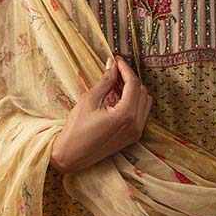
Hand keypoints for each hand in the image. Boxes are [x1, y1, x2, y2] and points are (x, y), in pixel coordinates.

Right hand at [50, 57, 152, 174]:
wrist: (71, 156)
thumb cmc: (76, 128)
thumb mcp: (89, 100)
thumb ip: (105, 81)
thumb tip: (112, 64)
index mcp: (126, 115)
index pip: (133, 84)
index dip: (126, 69)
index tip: (117, 59)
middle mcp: (136, 124)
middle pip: (142, 91)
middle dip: (130, 78)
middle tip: (115, 69)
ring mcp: (136, 132)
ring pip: (145, 102)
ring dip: (134, 90)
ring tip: (116, 83)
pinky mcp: (133, 137)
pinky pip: (141, 113)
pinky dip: (134, 102)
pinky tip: (119, 97)